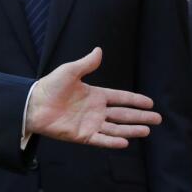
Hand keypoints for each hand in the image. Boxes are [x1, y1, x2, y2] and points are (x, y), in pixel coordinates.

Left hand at [26, 47, 161, 147]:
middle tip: (158, 119)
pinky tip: (125, 142)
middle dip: (140, 116)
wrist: (33, 104)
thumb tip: (99, 50)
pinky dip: (112, 142)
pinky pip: (101, 139)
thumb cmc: (49, 86)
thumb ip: (86, 64)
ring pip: (116, 128)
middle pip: (123, 114)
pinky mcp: (82, 136)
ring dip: (131, 130)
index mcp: (94, 95)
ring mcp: (90, 124)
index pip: (120, 98)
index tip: (150, 102)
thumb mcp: (69, 72)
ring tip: (147, 131)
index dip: (135, 100)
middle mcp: (95, 111)